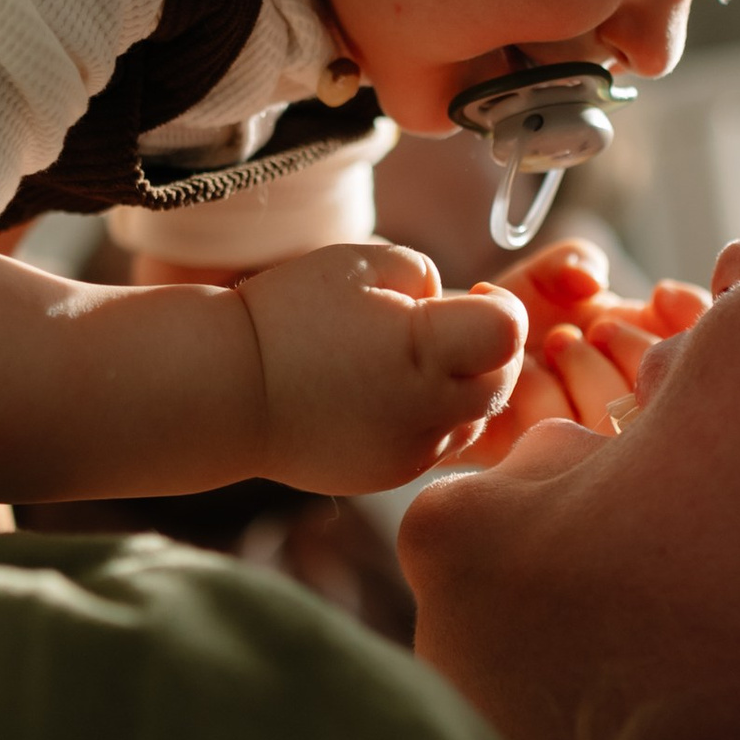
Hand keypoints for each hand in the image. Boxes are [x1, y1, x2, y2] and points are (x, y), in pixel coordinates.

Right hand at [236, 242, 524, 493]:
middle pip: (504, 380)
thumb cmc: (291, 314)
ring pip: (478, 417)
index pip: (510, 331)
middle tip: (451, 322)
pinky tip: (391, 391)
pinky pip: (441, 443)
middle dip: (490, 348)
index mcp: (424, 353)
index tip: (474, 291)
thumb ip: (428, 277)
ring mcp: (412, 452)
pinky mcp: (392, 475)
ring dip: (465, 385)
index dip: (498, 305)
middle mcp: (428, 413)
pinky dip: (433, 416)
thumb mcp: (364, 263)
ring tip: (415, 357)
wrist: (228, 389)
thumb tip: (453, 307)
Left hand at [453, 239, 707, 467]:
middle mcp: (635, 403)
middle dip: (632, 349)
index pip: (708, 352)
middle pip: (671, 394)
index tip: (659, 293)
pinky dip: (541, 391)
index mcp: (656, 359)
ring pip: (618, 421)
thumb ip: (574, 264)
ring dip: (589, 370)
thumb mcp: (548, 276)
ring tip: (559, 341)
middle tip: (595, 327)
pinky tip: (525, 371)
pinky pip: (562, 436)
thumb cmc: (514, 312)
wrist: (450, 349)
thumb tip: (588, 281)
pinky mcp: (546, 466)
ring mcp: (596, 441)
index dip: (691, 321)